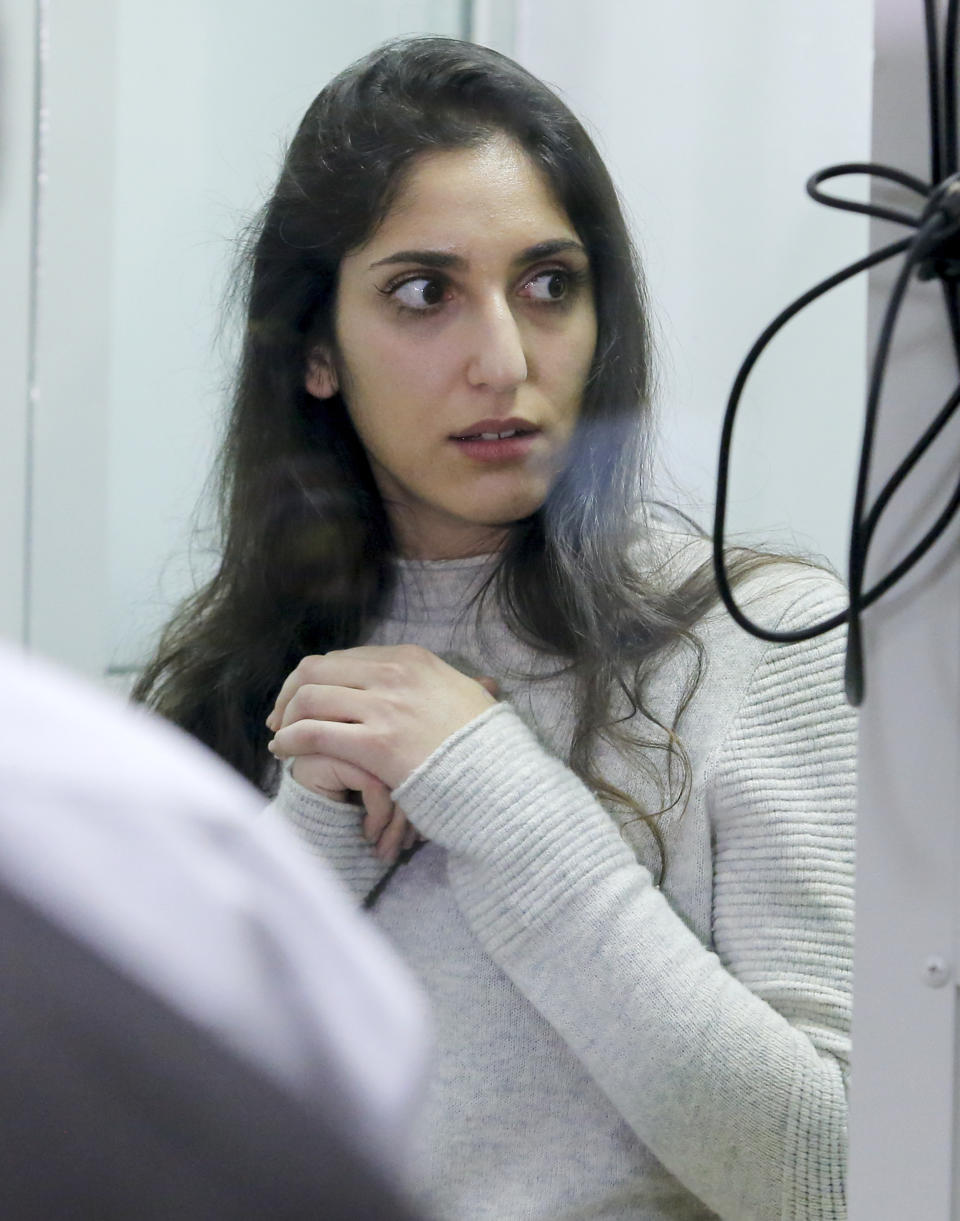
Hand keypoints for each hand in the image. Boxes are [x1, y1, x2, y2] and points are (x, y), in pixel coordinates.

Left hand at [266, 645, 497, 848]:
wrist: (503, 780)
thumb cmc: (488, 746)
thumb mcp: (471, 699)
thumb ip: (454, 687)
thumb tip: (481, 684)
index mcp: (412, 658)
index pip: (345, 658)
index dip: (316, 679)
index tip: (305, 701)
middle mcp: (394, 673)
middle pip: (316, 670)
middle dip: (290, 694)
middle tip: (282, 719)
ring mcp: (385, 706)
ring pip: (309, 698)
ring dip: (286, 718)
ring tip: (281, 740)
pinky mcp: (376, 743)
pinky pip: (314, 732)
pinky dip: (291, 740)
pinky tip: (285, 753)